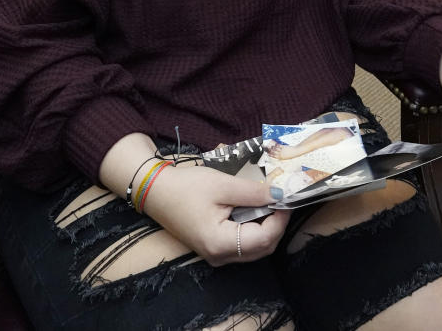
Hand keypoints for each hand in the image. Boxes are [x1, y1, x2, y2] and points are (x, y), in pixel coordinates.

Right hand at [142, 164, 289, 265]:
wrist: (155, 191)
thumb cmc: (186, 187)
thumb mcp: (222, 185)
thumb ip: (253, 193)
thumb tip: (281, 195)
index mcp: (220, 243)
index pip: (264, 239)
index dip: (280, 219)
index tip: (287, 198)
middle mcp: (219, 256)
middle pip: (262, 248)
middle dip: (276, 224)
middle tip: (281, 200)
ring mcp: (215, 255)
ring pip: (254, 248)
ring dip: (267, 227)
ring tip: (270, 203)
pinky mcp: (213, 247)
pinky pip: (242, 245)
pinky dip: (253, 229)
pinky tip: (254, 210)